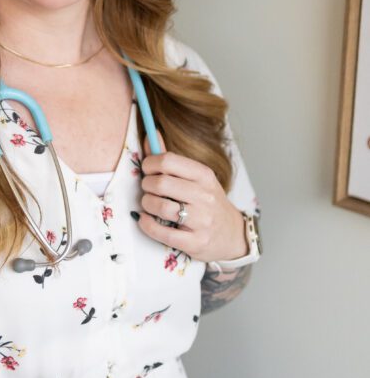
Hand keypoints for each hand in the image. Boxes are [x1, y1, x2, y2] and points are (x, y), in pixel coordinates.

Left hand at [136, 130, 247, 262]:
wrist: (232, 235)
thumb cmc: (208, 202)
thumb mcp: (197, 178)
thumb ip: (172, 159)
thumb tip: (151, 135)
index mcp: (204, 176)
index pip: (168, 160)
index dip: (149, 164)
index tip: (147, 170)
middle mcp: (205, 196)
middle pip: (161, 183)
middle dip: (147, 185)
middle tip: (148, 188)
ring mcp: (202, 221)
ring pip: (161, 207)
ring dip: (146, 204)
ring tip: (149, 204)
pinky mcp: (196, 242)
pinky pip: (163, 233)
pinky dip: (147, 225)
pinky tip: (145, 220)